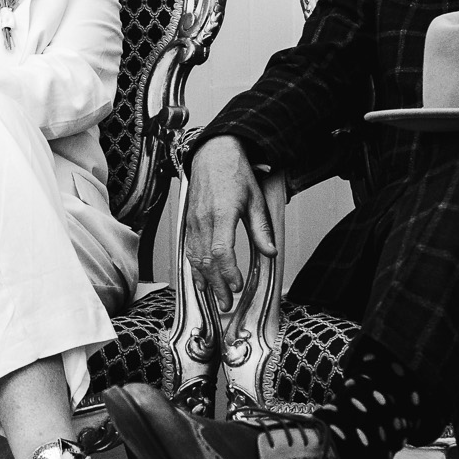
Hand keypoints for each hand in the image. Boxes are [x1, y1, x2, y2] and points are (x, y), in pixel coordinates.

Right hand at [183, 135, 275, 311]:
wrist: (212, 154)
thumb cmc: (235, 174)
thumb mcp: (255, 199)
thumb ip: (261, 228)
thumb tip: (271, 252)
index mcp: (222, 213)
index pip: (221, 250)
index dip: (228, 272)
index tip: (236, 286)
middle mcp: (203, 220)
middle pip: (206, 260)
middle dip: (217, 285)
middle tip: (227, 303)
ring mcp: (192, 222)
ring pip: (195, 258)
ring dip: (205, 281)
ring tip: (216, 298)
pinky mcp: (188, 223)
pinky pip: (189, 250)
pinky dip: (195, 269)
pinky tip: (201, 281)